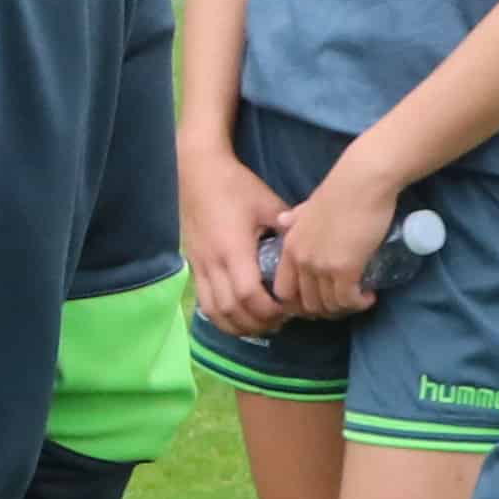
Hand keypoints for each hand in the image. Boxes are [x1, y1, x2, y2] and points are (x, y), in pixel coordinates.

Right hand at [178, 138, 292, 338]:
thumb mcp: (268, 204)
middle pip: (232, 310)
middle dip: (258, 322)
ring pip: (215, 311)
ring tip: (260, 325)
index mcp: (233, 248)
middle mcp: (213, 262)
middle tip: (280, 321)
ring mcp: (200, 266)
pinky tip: (238, 318)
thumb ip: (285, 230)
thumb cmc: (236, 186)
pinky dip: (221, 318)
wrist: (198, 173)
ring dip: (238, 325)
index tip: (288, 309)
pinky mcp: (193, 266)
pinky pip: (204, 303)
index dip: (269, 309)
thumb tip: (305, 251)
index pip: (249, 294)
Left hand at [269, 154, 403, 319]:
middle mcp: (301, 260)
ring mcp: (321, 266)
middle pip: (306, 304)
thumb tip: (283, 221)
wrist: (362, 182)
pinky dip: (358, 303)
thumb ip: (295, 218)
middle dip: (325, 310)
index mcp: (290, 247)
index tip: (319, 301)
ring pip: (328, 305)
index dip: (300, 303)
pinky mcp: (345, 268)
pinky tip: (368, 296)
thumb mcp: (308, 206)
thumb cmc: (340, 191)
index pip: (284, 291)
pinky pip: (347, 300)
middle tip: (342, 303)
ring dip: (344, 308)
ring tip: (358, 299)